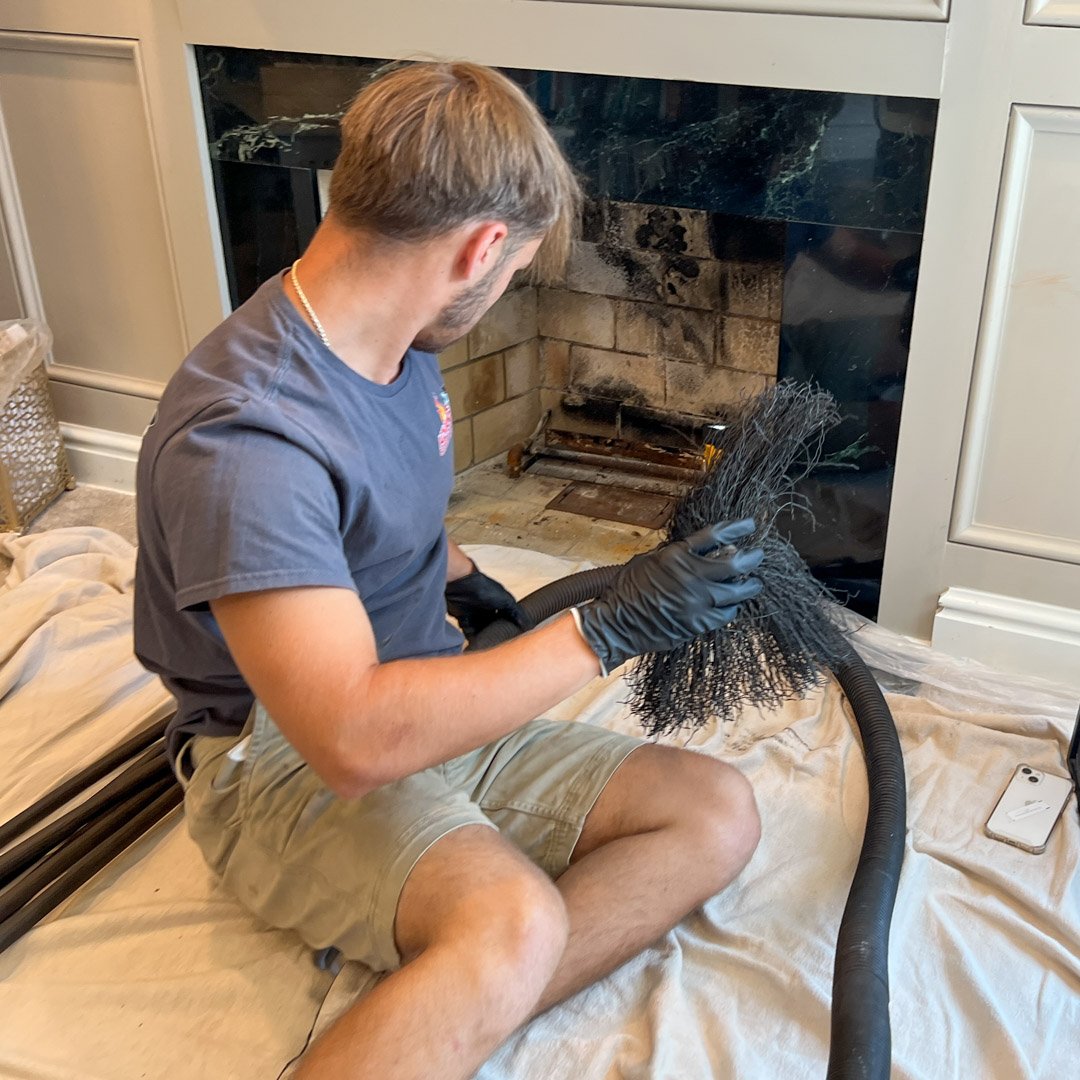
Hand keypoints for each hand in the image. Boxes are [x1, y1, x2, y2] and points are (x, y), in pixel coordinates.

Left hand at [445, 563, 531, 642]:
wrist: (461, 585)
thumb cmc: (483, 587)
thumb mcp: (506, 601)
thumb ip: (517, 613)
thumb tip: (528, 624)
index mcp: (499, 605)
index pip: (506, 620)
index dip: (507, 630)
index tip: (510, 639)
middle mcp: (487, 610)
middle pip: (492, 628)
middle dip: (494, 636)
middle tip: (497, 645)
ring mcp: (475, 615)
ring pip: (481, 632)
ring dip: (483, 639)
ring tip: (487, 647)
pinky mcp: (463, 619)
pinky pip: (468, 632)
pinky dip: (471, 637)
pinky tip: (475, 643)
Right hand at [575, 518, 763, 674]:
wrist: (616, 624)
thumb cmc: (628, 589)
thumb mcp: (650, 560)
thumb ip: (677, 554)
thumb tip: (704, 550)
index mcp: (677, 556)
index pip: (715, 536)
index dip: (737, 528)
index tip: (749, 526)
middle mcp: (691, 577)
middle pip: (735, 564)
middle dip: (752, 558)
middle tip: (758, 556)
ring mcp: (697, 603)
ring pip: (737, 593)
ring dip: (748, 586)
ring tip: (754, 584)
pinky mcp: (698, 624)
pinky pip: (726, 614)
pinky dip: (732, 608)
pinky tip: (733, 605)